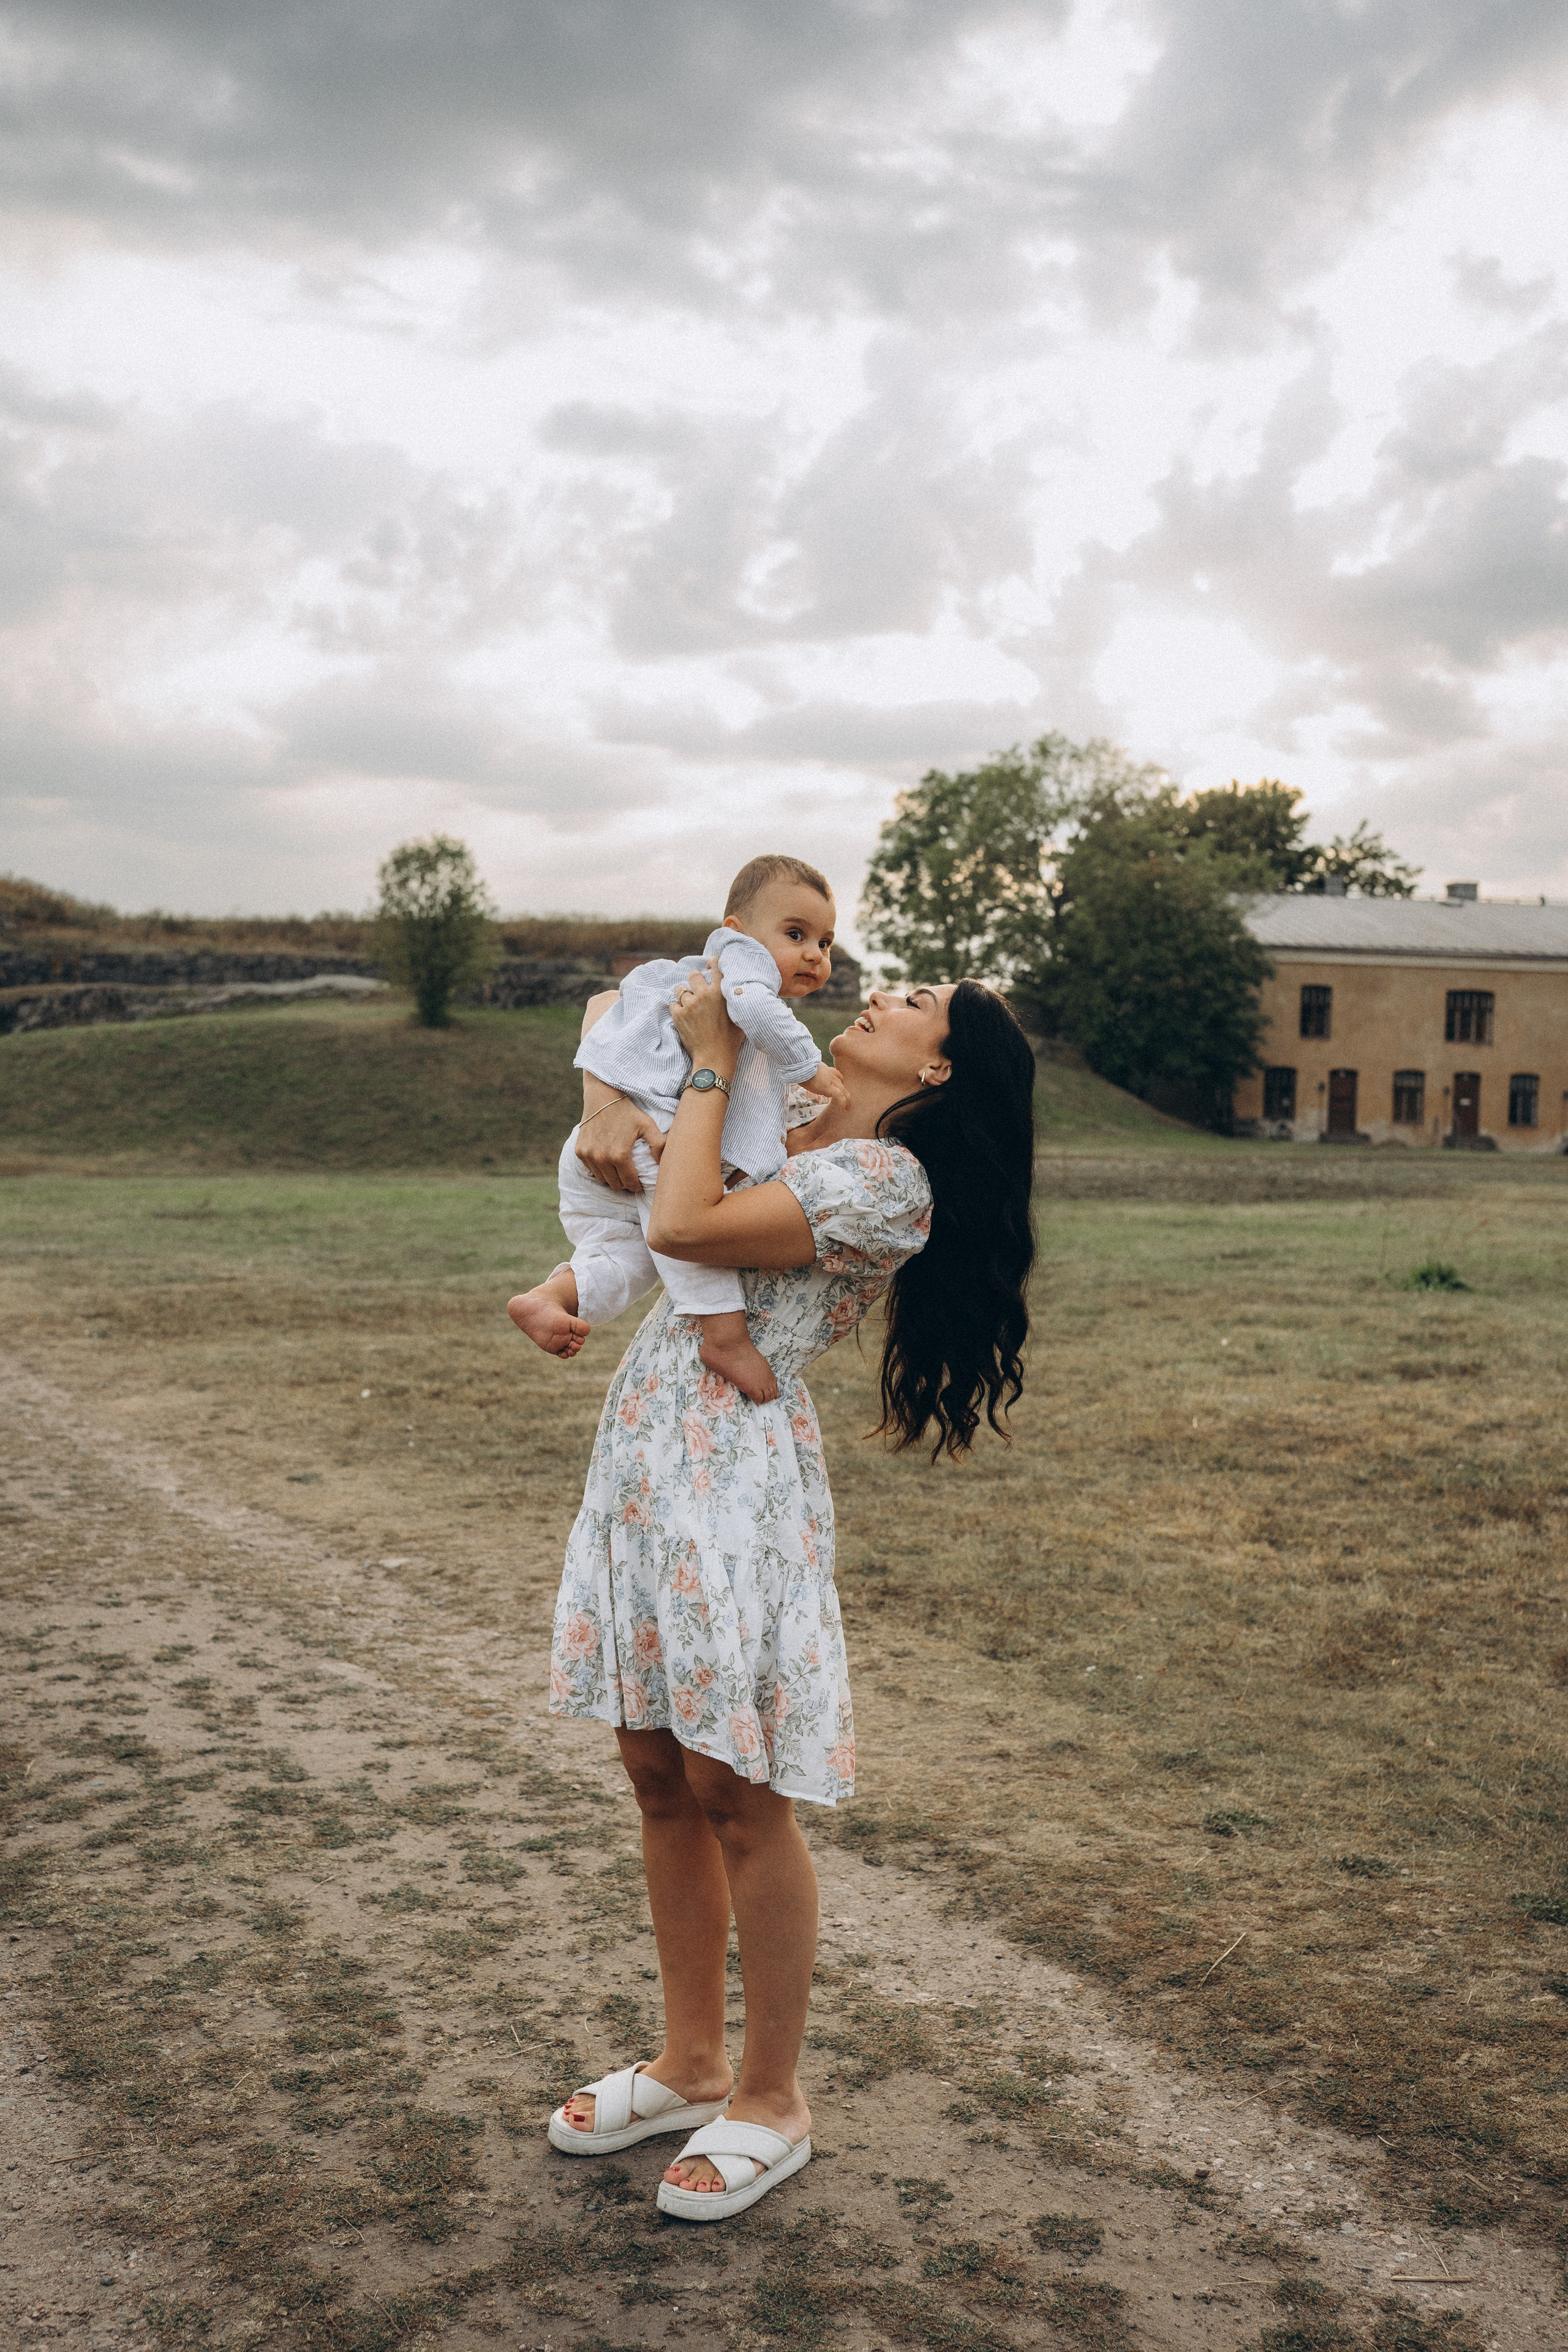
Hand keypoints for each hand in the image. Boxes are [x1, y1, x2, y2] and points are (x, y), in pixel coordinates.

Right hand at [577, 1098, 665, 1192]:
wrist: (602, 1097)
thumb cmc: (627, 1111)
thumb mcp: (648, 1125)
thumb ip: (659, 1144)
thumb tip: (661, 1163)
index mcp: (619, 1155)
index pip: (629, 1183)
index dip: (636, 1185)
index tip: (639, 1183)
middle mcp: (602, 1158)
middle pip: (615, 1184)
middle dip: (624, 1183)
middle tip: (630, 1177)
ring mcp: (588, 1155)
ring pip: (602, 1179)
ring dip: (611, 1177)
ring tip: (619, 1170)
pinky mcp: (579, 1151)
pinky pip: (591, 1169)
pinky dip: (599, 1169)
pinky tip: (607, 1161)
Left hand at [669, 957, 740, 1072]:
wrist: (714, 1058)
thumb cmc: (730, 1040)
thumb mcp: (739, 1017)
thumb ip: (736, 1000)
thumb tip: (739, 990)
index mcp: (720, 993)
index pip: (715, 966)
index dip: (711, 962)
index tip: (709, 966)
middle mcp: (704, 995)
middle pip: (693, 975)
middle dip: (694, 980)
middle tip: (697, 989)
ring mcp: (689, 1005)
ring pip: (680, 989)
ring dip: (683, 993)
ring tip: (688, 1003)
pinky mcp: (678, 1015)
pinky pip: (672, 1004)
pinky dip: (676, 1008)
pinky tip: (683, 1016)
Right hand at [801, 1061, 849, 1110]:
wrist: (802, 1066)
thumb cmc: (800, 1067)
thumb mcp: (806, 1070)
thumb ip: (808, 1074)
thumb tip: (801, 1077)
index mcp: (826, 1070)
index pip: (836, 1075)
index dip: (838, 1081)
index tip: (837, 1088)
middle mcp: (831, 1075)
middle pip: (841, 1084)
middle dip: (845, 1093)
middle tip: (847, 1101)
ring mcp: (831, 1081)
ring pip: (844, 1091)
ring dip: (847, 1100)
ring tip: (847, 1108)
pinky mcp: (829, 1087)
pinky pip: (840, 1096)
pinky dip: (842, 1103)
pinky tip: (841, 1109)